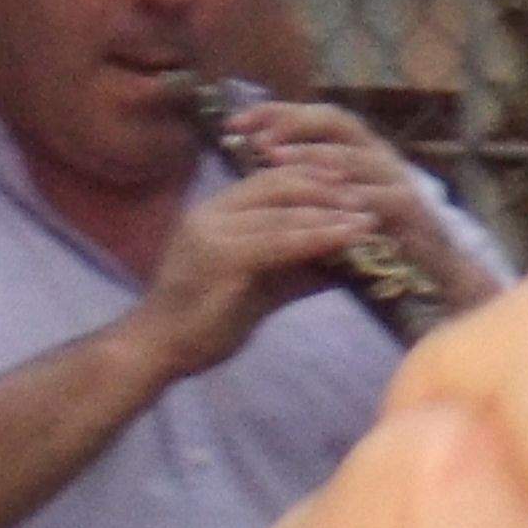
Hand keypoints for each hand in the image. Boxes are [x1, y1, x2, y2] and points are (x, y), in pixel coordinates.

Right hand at [129, 162, 376, 377]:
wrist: (157, 351)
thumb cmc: (204, 323)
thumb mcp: (257, 287)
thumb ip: (294, 269)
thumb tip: (343, 263)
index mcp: (215, 211)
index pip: (270, 179)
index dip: (314, 176)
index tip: (354, 183)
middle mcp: (211, 212)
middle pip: (279, 183)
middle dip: (328, 187)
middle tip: (369, 196)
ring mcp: (214, 232)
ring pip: (284, 210)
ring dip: (332, 211)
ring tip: (369, 217)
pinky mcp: (221, 258)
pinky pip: (280, 240)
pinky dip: (320, 236)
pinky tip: (349, 237)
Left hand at [210, 101, 490, 309]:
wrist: (434, 278)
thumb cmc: (376, 242)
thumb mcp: (333, 210)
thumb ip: (306, 189)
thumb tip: (254, 168)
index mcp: (358, 150)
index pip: (315, 117)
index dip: (276, 113)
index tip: (234, 122)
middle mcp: (379, 155)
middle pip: (336, 120)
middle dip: (292, 123)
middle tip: (254, 136)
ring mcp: (397, 179)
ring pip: (356, 155)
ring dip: (313, 155)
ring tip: (274, 158)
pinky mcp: (411, 210)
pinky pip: (381, 198)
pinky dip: (352, 197)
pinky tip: (322, 201)